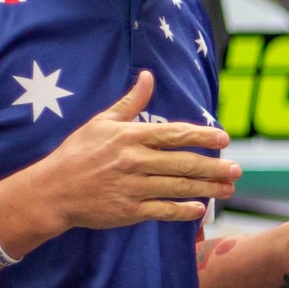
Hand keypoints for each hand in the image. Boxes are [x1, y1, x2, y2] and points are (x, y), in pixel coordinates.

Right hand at [1, 71, 238, 244]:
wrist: (52, 190)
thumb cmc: (77, 153)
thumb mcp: (100, 122)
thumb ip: (129, 103)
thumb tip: (147, 76)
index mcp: (130, 137)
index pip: (174, 134)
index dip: (202, 136)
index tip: (224, 139)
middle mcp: (135, 161)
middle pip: (183, 164)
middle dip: (214, 167)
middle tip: (236, 170)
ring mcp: (133, 187)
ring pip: (179, 188)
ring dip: (207, 189)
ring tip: (228, 188)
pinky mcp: (129, 210)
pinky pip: (163, 211)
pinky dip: (183, 211)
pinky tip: (200, 209)